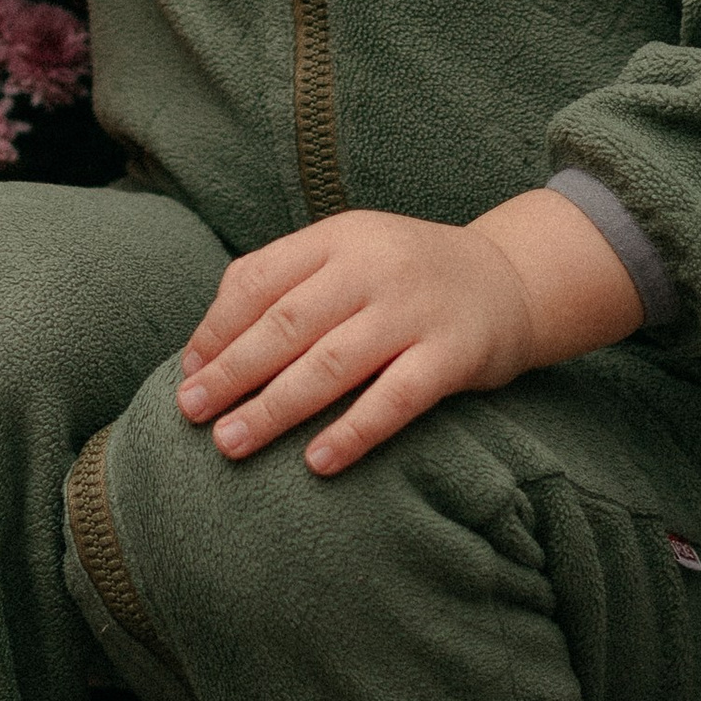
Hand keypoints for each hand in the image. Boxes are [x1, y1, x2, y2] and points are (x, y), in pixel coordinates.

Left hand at [176, 190, 644, 476]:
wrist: (512, 280)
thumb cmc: (404, 278)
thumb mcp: (348, 257)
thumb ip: (285, 286)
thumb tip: (202, 352)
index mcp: (338, 238)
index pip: (259, 279)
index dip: (216, 328)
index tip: (187, 373)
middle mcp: (373, 267)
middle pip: (286, 323)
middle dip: (231, 371)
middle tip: (190, 412)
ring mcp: (415, 311)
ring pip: (331, 363)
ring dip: (275, 407)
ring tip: (231, 442)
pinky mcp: (453, 355)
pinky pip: (396, 398)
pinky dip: (354, 431)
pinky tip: (317, 462)